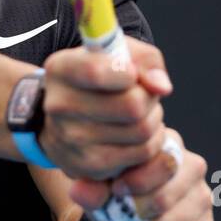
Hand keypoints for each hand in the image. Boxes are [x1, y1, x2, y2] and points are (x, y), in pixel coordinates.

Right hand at [35, 36, 170, 180]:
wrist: (68, 118)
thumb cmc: (100, 78)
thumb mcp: (118, 54)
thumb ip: (145, 60)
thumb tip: (161, 87)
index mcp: (61, 70)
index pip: (96, 72)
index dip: (128, 73)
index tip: (132, 73)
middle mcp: (59, 106)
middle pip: (132, 105)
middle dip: (149, 98)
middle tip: (145, 95)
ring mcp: (72, 140)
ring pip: (142, 131)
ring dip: (153, 120)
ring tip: (141, 113)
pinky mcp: (89, 166)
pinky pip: (142, 154)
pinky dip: (151, 141)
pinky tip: (138, 133)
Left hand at [69, 126, 214, 220]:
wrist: (135, 213)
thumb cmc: (117, 187)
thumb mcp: (100, 182)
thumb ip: (90, 185)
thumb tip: (79, 192)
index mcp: (169, 144)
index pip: (162, 162)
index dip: (136, 182)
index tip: (115, 192)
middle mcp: (193, 167)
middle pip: (163, 200)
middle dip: (129, 217)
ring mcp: (202, 198)